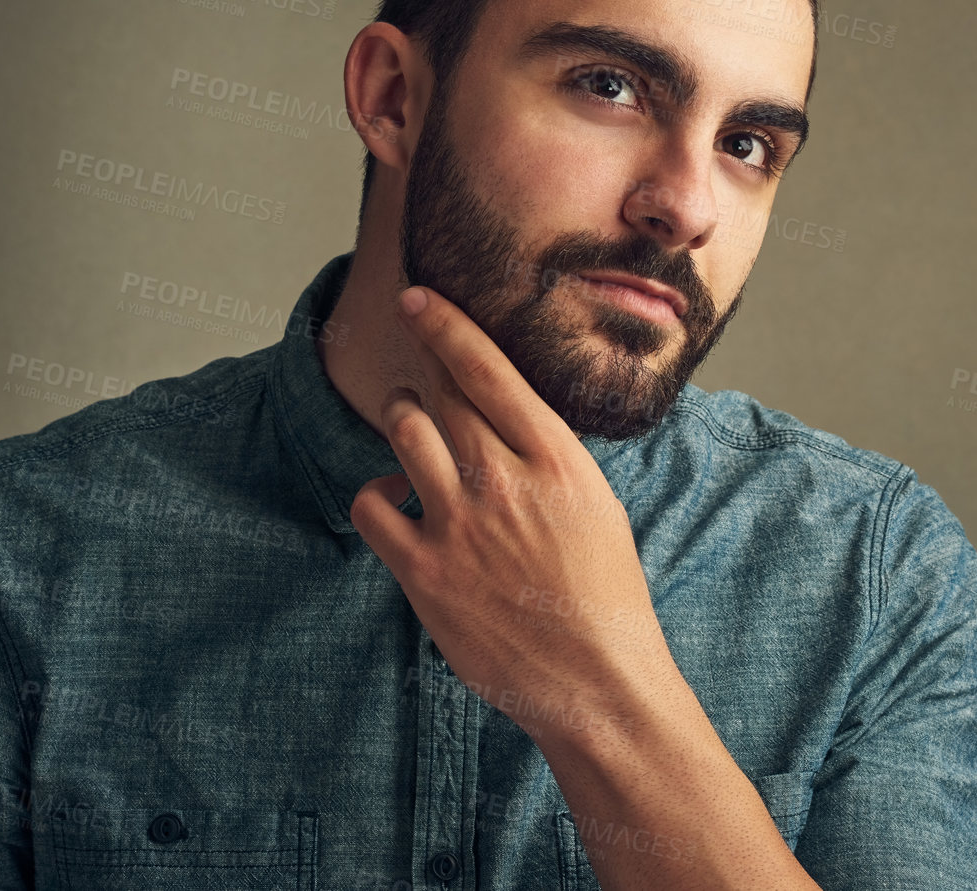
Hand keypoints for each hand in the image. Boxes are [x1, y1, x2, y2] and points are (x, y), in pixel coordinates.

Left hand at [349, 285, 678, 746]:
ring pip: (402, 433)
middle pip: (439, 395)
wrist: (596, 677)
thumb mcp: (595, 501)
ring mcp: (458, 524)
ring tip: (413, 433)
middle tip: (425, 385)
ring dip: (402, 422)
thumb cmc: (604, 590)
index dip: (444, 324)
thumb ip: (544, 453)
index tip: (416, 299)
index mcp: (555, 459)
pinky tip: (399, 502)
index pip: (486, 369)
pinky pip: (372, 503)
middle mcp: (503, 481)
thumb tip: (499, 412)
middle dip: (425, 379)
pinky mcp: (423, 571)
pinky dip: (378, 493)